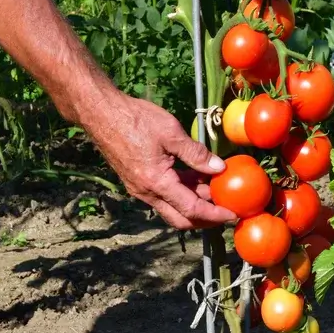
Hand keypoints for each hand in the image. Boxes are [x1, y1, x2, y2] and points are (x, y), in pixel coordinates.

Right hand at [85, 93, 236, 229]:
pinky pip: (163, 195)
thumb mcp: (171, 133)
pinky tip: (195, 178)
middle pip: (180, 218)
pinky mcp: (136, 180)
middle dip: (204, 219)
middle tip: (225, 210)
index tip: (232, 215)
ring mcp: (139, 188)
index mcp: (157, 183)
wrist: (101, 114)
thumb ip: (196, 153)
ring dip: (193, 202)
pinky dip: (181, 192)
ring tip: (215, 190)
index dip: (214, 214)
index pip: (191, 209)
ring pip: (171, 206)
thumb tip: (219, 167)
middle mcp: (146, 192)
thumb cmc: (135, 120)